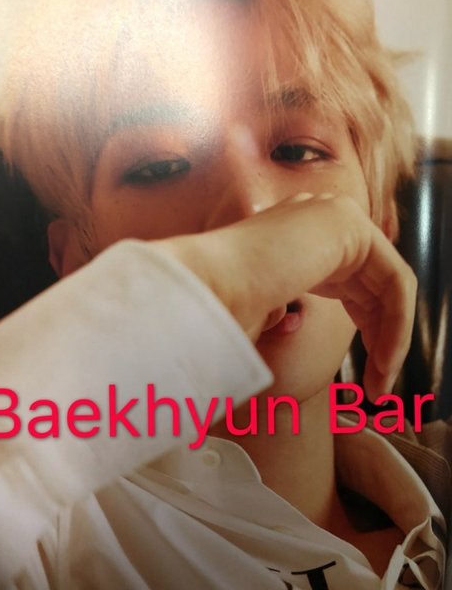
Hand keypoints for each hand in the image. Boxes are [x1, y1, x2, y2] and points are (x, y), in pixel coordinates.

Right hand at [151, 192, 416, 399]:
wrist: (202, 293)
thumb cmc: (217, 314)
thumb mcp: (256, 317)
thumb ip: (278, 310)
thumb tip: (286, 317)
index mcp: (292, 237)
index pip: (348, 281)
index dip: (363, 328)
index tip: (360, 377)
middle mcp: (313, 219)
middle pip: (371, 283)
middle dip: (381, 336)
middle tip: (377, 386)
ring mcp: (329, 214)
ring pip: (387, 284)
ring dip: (391, 337)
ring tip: (379, 385)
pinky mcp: (346, 222)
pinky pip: (395, 279)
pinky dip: (398, 324)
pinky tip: (385, 362)